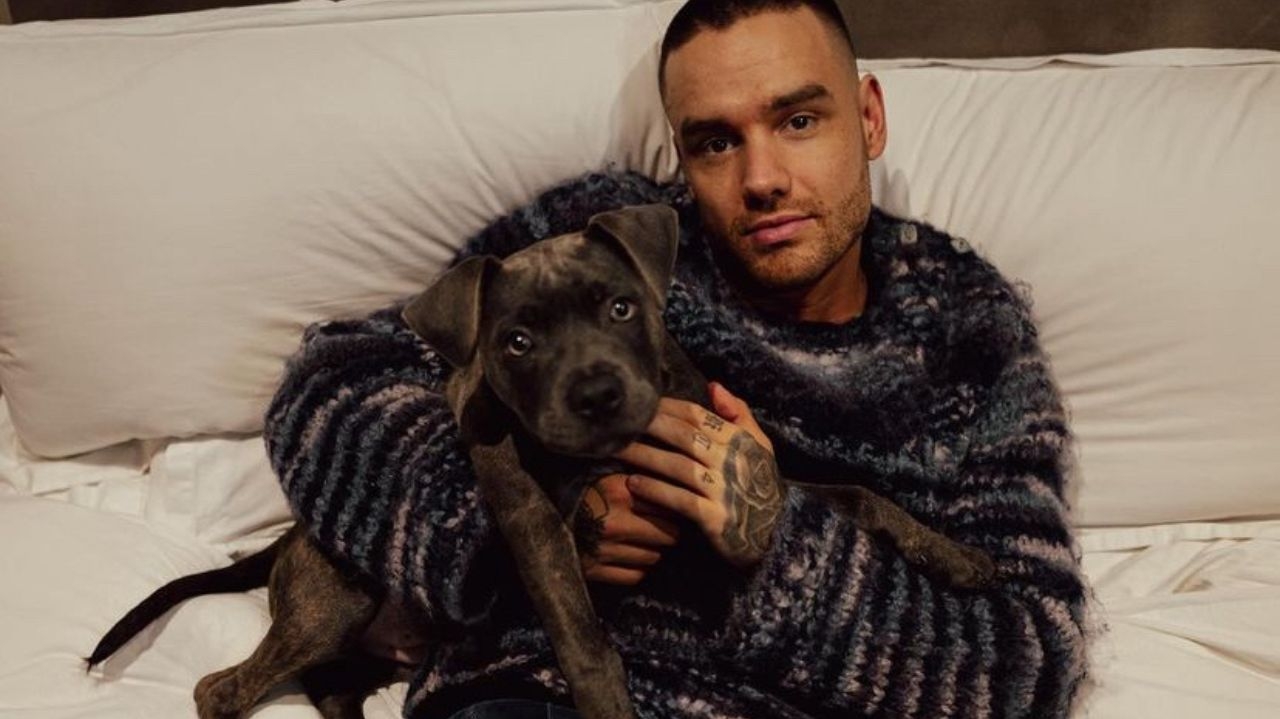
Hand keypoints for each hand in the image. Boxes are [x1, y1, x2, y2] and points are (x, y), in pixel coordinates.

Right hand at [577, 473, 682, 585]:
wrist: (540, 510)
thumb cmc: (582, 489)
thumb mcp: (609, 474)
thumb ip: (640, 478)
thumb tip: (675, 482)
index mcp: (620, 493)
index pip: (670, 507)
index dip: (675, 508)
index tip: (674, 509)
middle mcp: (615, 522)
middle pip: (669, 536)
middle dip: (669, 532)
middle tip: (664, 527)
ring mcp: (605, 549)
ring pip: (653, 557)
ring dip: (653, 550)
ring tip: (645, 541)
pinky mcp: (595, 570)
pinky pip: (635, 575)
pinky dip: (638, 568)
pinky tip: (632, 556)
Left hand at [615, 382, 783, 568]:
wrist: (776, 533)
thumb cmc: (759, 484)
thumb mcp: (759, 446)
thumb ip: (738, 413)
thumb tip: (713, 385)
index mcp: (739, 441)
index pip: (697, 416)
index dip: (667, 408)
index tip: (641, 405)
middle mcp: (731, 462)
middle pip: (684, 437)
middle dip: (651, 427)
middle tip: (619, 422)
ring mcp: (724, 491)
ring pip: (679, 467)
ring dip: (647, 457)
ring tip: (618, 450)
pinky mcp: (716, 519)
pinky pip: (681, 500)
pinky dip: (656, 491)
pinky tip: (634, 483)